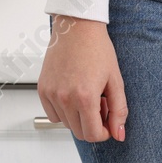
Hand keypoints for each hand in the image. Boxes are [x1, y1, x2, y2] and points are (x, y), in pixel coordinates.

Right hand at [37, 15, 127, 142]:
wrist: (77, 27)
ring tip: (87, 97)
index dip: (105, 133)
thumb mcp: (116, 81)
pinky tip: (73, 95)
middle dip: (93, 124)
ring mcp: (51, 94)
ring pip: (66, 124)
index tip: (108, 123)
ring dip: (78, 118)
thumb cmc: (97, 50)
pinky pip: (53, 114)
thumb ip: (119, 111)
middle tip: (100, 105)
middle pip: (79, 132)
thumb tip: (118, 135)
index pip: (93, 135)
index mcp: (85, 97)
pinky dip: (63, 111)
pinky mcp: (42, 89)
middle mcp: (65, 98)